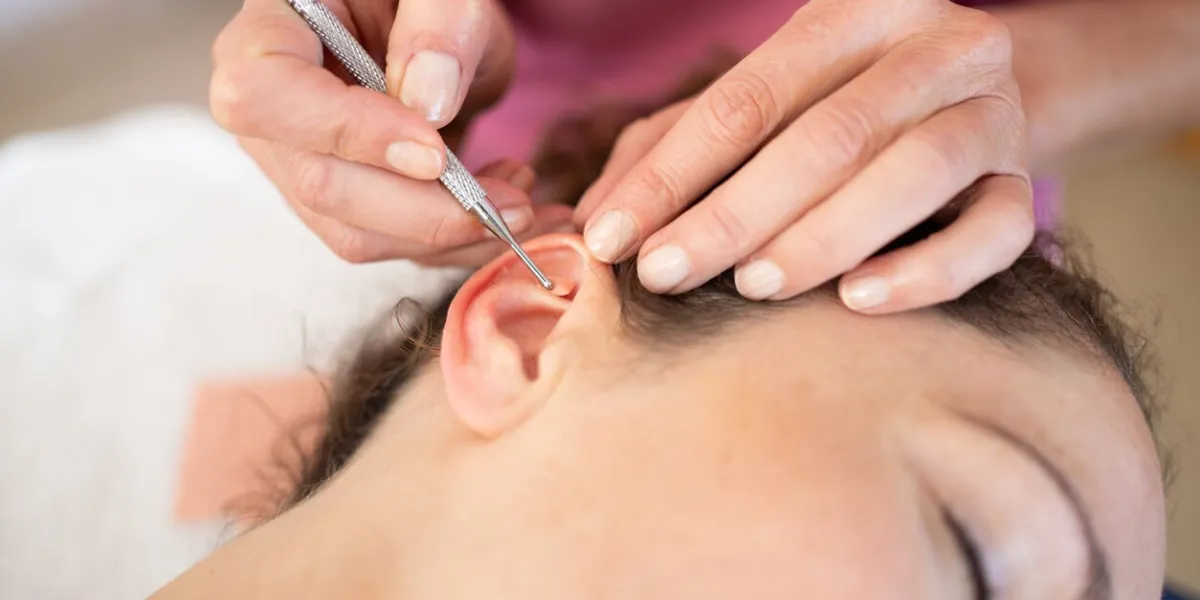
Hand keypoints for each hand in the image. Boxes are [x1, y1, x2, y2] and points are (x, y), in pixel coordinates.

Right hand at [211, 0, 569, 264]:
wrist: (436, 34)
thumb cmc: (428, 5)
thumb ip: (438, 24)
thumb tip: (427, 102)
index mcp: (272, 32)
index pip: (264, 96)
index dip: (348, 133)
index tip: (434, 152)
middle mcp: (272, 112)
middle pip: (320, 184)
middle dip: (424, 210)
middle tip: (509, 202)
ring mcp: (302, 166)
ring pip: (356, 233)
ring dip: (448, 235)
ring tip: (519, 201)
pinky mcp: (346, 207)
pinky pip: (392, 246)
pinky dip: (456, 244)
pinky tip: (505, 212)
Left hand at [576, 0, 1033, 312]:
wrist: (970, 104)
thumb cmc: (831, 111)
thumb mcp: (751, 110)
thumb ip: (669, 150)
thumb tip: (591, 218)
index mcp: (857, 13)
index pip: (749, 96)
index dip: (672, 172)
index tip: (610, 237)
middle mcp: (935, 48)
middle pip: (830, 133)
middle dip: (735, 212)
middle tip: (666, 274)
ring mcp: (990, 115)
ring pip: (915, 172)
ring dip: (824, 235)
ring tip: (754, 286)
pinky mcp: (1024, 184)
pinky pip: (995, 231)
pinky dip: (926, 269)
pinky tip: (857, 301)